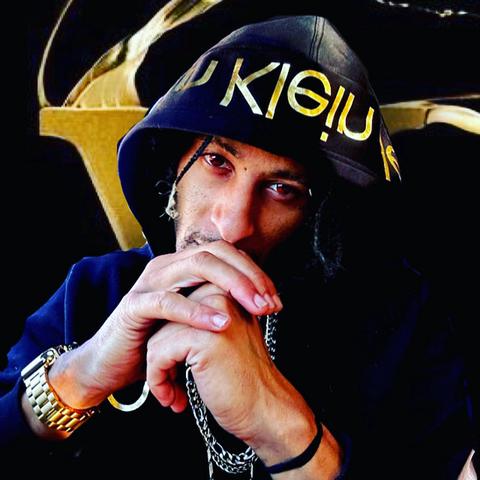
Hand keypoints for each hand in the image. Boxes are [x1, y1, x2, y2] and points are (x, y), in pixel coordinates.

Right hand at [48, 241, 281, 408]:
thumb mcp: (194, 318)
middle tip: (270, 303)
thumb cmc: (158, 341)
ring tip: (255, 308)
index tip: (276, 300)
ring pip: (196, 266)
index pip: (226, 253)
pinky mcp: (133, 305)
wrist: (113, 364)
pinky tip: (219, 324)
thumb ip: (218, 301)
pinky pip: (167, 301)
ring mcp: (149, 282)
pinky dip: (196, 310)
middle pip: (215, 253)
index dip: (254, 272)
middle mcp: (167, 266)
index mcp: (182, 265)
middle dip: (248, 276)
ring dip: (231, 285)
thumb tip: (260, 299)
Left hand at [145, 283, 311, 453]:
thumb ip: (203, 322)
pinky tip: (173, 398)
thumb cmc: (244, 382)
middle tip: (174, 384)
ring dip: (158, 371)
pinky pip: (158, 353)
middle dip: (162, 354)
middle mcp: (221, 297)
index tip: (180, 367)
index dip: (172, 340)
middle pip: (165, 320)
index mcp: (227, 294)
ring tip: (173, 394)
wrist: (266, 410)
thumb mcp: (226, 339)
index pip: (178, 307)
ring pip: (157, 337)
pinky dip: (158, 380)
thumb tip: (166, 322)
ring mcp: (213, 317)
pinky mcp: (203, 339)